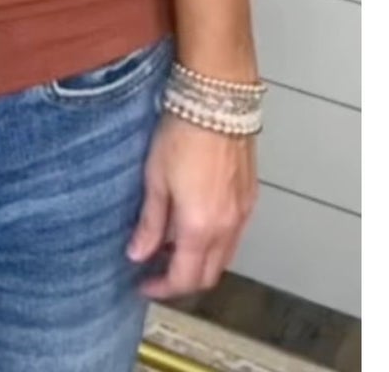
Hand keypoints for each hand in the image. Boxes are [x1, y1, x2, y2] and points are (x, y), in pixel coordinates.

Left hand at [127, 113, 257, 298]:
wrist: (217, 100)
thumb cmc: (183, 132)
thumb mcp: (155, 177)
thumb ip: (149, 222)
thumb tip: (138, 253)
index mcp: (200, 227)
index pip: (184, 277)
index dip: (162, 288)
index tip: (144, 284)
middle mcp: (228, 227)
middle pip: (208, 274)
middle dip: (182, 279)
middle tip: (155, 270)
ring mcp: (243, 213)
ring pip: (224, 256)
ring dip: (199, 260)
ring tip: (170, 244)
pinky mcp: (250, 197)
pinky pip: (235, 235)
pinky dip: (215, 241)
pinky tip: (194, 223)